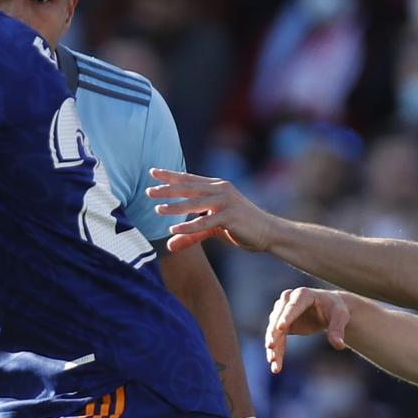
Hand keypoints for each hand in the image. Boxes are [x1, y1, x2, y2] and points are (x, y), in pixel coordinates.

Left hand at [146, 168, 279, 253]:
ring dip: (175, 206)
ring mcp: (226, 202)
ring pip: (195, 203)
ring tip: (157, 210)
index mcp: (216, 187)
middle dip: (168, 189)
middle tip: (149, 191)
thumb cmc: (240, 227)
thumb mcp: (212, 229)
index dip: (170, 175)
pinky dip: (189, 226)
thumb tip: (169, 246)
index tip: (152, 172)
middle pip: (189, 188)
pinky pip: (205, 221)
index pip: (189, 179)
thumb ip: (191, 235)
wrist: (268, 233)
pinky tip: (174, 229)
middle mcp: (220, 190)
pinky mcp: (230, 216)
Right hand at [265, 287, 350, 373]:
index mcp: (304, 295)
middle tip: (271, 347)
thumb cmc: (335, 310)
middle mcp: (288, 300)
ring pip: (273, 330)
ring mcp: (282, 311)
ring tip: (273, 362)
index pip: (293, 306)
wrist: (330, 310)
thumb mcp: (340, 317)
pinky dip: (275, 350)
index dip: (287, 316)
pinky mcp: (281, 323)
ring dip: (273, 346)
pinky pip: (276, 337)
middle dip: (274, 334)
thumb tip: (339, 345)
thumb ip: (337, 329)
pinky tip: (275, 363)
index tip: (280, 328)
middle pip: (278, 318)